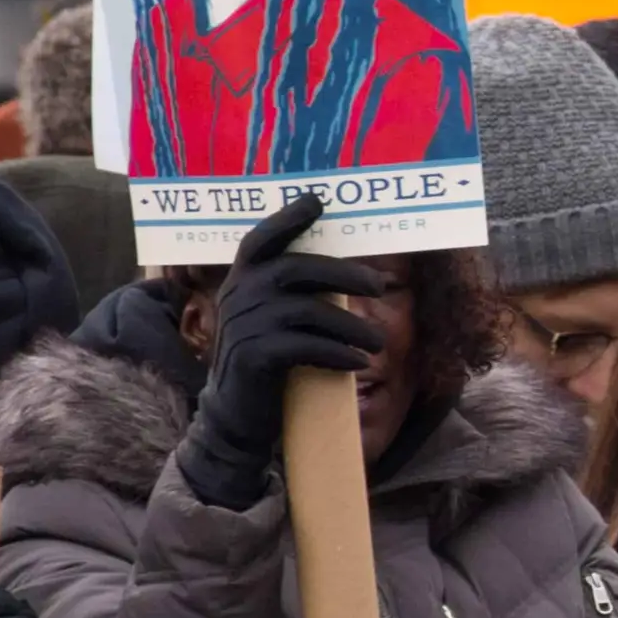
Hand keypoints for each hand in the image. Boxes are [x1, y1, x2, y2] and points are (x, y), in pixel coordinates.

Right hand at [180, 193, 387, 510]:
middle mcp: (239, 296)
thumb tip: (361, 276)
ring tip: (378, 344)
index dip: (287, 219)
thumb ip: (298, 295)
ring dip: (352, 326)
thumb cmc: (267, 361)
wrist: (236, 415)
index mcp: (242, 282)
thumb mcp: (274, 321)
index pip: (261, 240)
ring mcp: (243, 326)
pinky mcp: (253, 357)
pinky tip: (359, 364)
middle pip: (298, 269)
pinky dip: (339, 354)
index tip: (317, 202)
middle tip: (381, 286)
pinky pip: (306, 346)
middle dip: (345, 273)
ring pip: (310, 311)